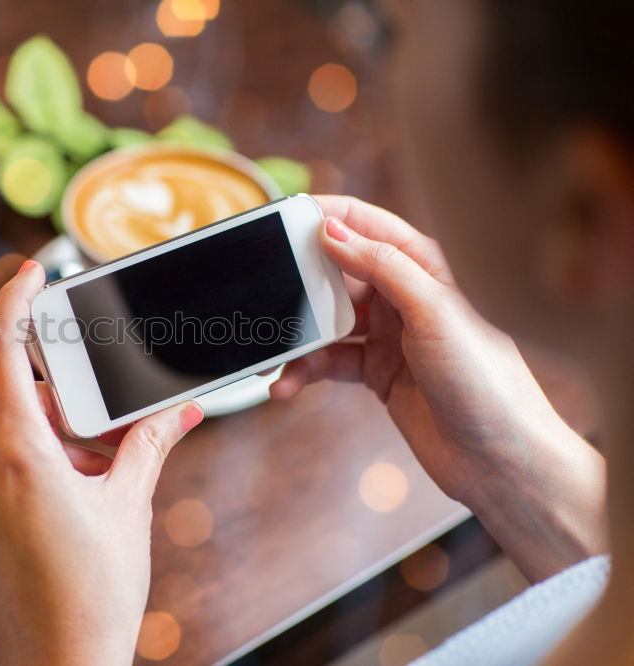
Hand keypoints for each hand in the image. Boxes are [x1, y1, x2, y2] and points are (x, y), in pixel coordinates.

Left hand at [0, 260, 203, 664]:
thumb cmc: (96, 591)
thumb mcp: (128, 506)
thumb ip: (149, 444)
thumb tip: (181, 408)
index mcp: (16, 452)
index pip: (0, 349)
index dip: (14, 300)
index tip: (33, 273)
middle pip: (19, 400)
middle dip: (67, 401)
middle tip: (110, 421)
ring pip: (10, 437)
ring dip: (54, 440)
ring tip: (99, 477)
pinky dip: (35, 466)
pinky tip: (73, 501)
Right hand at [271, 196, 605, 579]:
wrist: (499, 460)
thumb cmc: (485, 381)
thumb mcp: (432, 311)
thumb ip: (382, 266)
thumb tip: (331, 231)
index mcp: (423, 267)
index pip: (365, 225)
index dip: (325, 217)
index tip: (283, 219)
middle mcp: (403, 296)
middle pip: (337, 273)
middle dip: (299, 282)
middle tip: (265, 294)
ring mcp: (389, 336)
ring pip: (327, 321)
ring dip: (296, 336)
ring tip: (271, 354)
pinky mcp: (377, 373)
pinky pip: (329, 361)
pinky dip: (305, 371)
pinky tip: (288, 384)